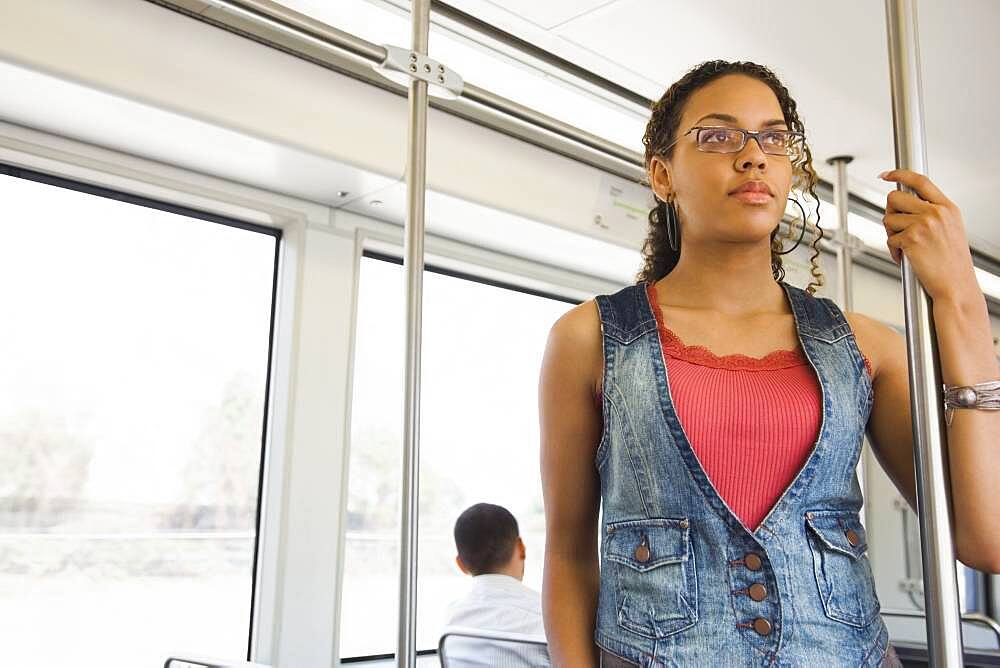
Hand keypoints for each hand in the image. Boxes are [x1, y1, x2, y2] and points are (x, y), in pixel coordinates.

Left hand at [879, 169, 978, 302]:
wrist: (955, 285)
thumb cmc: (951, 262)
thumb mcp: (950, 229)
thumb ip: (932, 213)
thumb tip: (905, 204)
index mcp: (947, 208)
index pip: (920, 181)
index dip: (899, 174)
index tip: (887, 174)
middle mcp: (936, 213)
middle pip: (895, 197)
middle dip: (890, 212)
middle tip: (896, 227)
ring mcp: (923, 225)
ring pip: (888, 219)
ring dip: (891, 234)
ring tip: (905, 246)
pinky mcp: (911, 239)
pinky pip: (889, 239)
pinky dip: (893, 250)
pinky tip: (905, 257)